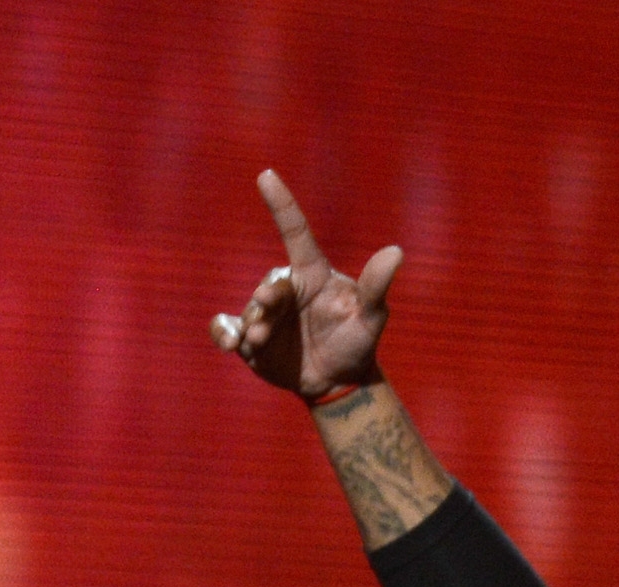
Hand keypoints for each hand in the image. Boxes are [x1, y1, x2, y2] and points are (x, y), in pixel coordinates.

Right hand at [208, 170, 402, 398]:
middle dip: (266, 294)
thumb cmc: (356, 341)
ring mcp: (264, 314)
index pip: (295, 232)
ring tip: (259, 340)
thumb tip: (396, 252)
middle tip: (268, 305)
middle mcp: (285, 290)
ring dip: (252, 322)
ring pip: (250, 310)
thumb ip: (376, 287)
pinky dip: (223, 332)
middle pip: (271, 284)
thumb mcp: (371, 317)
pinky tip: (231, 343)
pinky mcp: (248, 338)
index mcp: (312, 274)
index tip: (266, 175)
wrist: (336, 380)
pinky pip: (226, 328)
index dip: (281, 204)